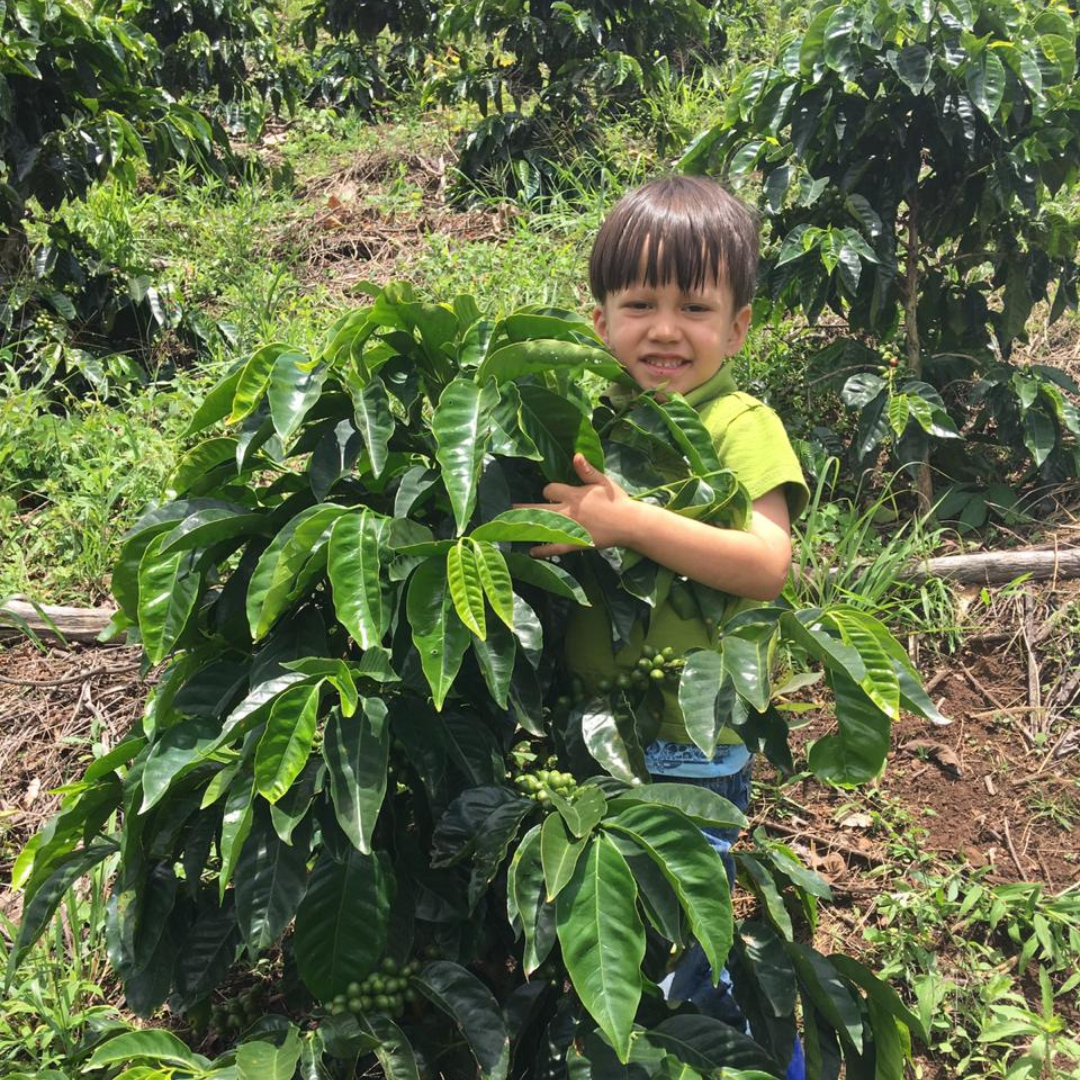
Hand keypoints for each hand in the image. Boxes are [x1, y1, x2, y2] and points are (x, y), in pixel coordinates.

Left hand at [516, 453, 636, 557]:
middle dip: (523, 508)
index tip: (549, 493)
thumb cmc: (618, 500)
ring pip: (543, 527)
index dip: (548, 490)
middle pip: (539, 508)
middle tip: (509, 508)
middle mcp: (568, 511)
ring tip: (512, 527)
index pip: (550, 489)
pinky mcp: (574, 543)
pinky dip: (543, 550)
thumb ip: (587, 470)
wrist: (629, 523)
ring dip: (527, 527)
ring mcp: (569, 528)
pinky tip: (532, 552)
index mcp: (574, 494)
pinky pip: (555, 548)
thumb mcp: (603, 481)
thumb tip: (575, 455)